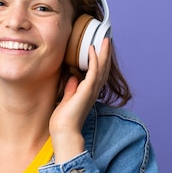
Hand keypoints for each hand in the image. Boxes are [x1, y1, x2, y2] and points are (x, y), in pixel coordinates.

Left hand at [49, 38, 111, 162]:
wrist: (64, 132)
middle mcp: (93, 91)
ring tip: (105, 41)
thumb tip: (73, 78)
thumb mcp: (67, 100)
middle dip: (106, 54)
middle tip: (107, 40)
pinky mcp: (87, 91)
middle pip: (104, 69)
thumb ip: (71, 89)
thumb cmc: (63, 120)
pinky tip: (92, 50)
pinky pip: (93, 72)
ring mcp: (91, 91)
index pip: (98, 74)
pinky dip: (94, 60)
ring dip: (104, 53)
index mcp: (89, 93)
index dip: (100, 61)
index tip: (100, 49)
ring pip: (102, 68)